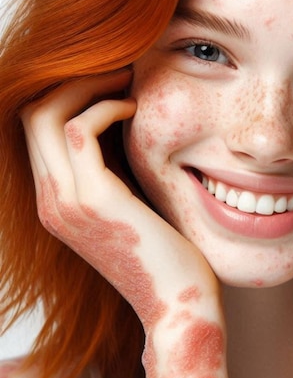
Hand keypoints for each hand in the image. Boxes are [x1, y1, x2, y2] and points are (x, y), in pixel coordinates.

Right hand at [20, 69, 219, 329]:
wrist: (178, 304)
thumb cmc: (166, 259)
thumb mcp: (130, 213)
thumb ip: (115, 179)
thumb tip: (124, 137)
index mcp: (57, 204)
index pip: (36, 132)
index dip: (66, 97)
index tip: (107, 84)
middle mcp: (51, 202)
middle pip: (30, 115)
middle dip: (70, 82)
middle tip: (115, 72)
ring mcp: (67, 201)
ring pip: (44, 115)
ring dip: (84, 86)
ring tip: (124, 82)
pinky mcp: (95, 199)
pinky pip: (79, 130)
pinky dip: (104, 108)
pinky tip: (134, 110)